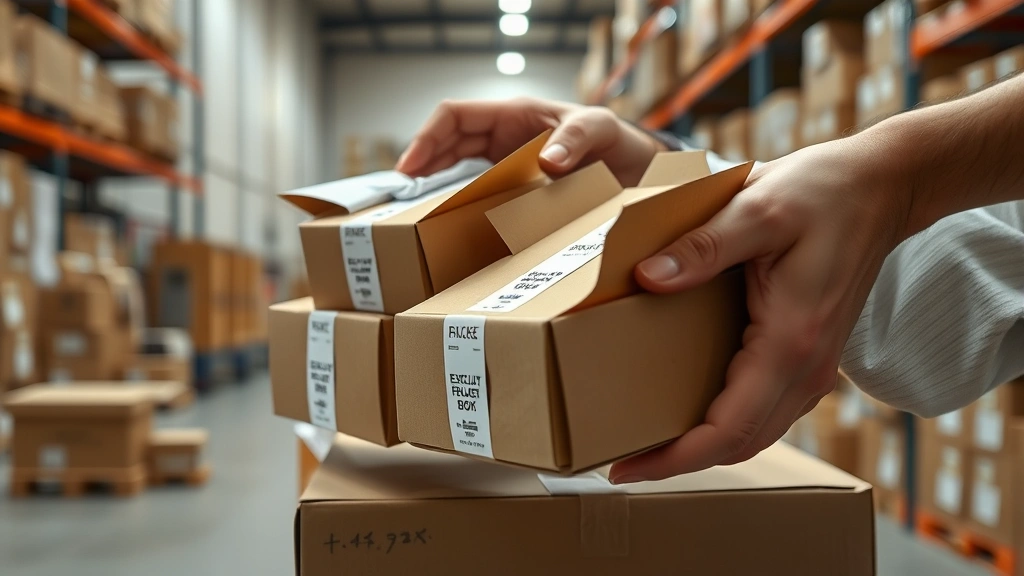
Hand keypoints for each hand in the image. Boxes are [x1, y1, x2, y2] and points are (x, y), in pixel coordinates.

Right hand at [395, 98, 663, 186]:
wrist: (637, 170)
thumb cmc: (618, 141)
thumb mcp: (602, 128)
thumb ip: (577, 138)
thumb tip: (545, 162)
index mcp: (516, 114)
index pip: (455, 116)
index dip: (427, 137)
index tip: (411, 167)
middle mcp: (505, 136)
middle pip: (447, 142)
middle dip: (421, 162)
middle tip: (402, 196)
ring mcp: (507, 162)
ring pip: (456, 167)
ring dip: (435, 183)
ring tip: (414, 210)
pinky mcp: (515, 186)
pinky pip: (477, 188)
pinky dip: (459, 200)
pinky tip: (450, 221)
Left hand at [608, 136, 911, 482]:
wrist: (879, 188)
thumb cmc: (822, 194)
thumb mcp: (757, 209)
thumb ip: (702, 246)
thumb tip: (648, 277)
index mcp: (791, 341)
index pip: (727, 428)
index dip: (674, 457)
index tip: (625, 467)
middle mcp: (806, 368)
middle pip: (739, 445)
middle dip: (678, 462)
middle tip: (619, 464)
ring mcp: (812, 366)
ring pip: (753, 434)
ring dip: (701, 448)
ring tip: (645, 444)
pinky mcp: (808, 356)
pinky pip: (763, 411)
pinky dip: (724, 425)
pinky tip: (688, 411)